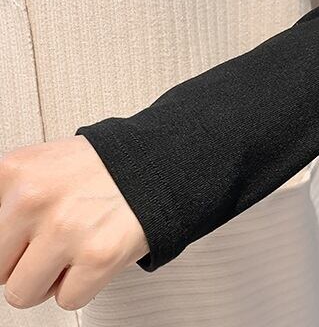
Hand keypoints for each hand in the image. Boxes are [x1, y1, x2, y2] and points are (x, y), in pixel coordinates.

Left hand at [0, 136, 148, 311]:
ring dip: (51, 278)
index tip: (23, 238)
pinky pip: (66, 301)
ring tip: (75, 245)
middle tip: (56, 235)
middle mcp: (33, 198)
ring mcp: (64, 228)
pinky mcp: (97, 256)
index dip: (8, 241)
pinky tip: (96, 249)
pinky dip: (84, 283)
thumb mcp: (39, 166)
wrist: (158, 163)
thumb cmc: (100, 169)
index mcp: (14, 171)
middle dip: (25, 261)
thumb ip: (6, 199)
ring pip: (23, 294)